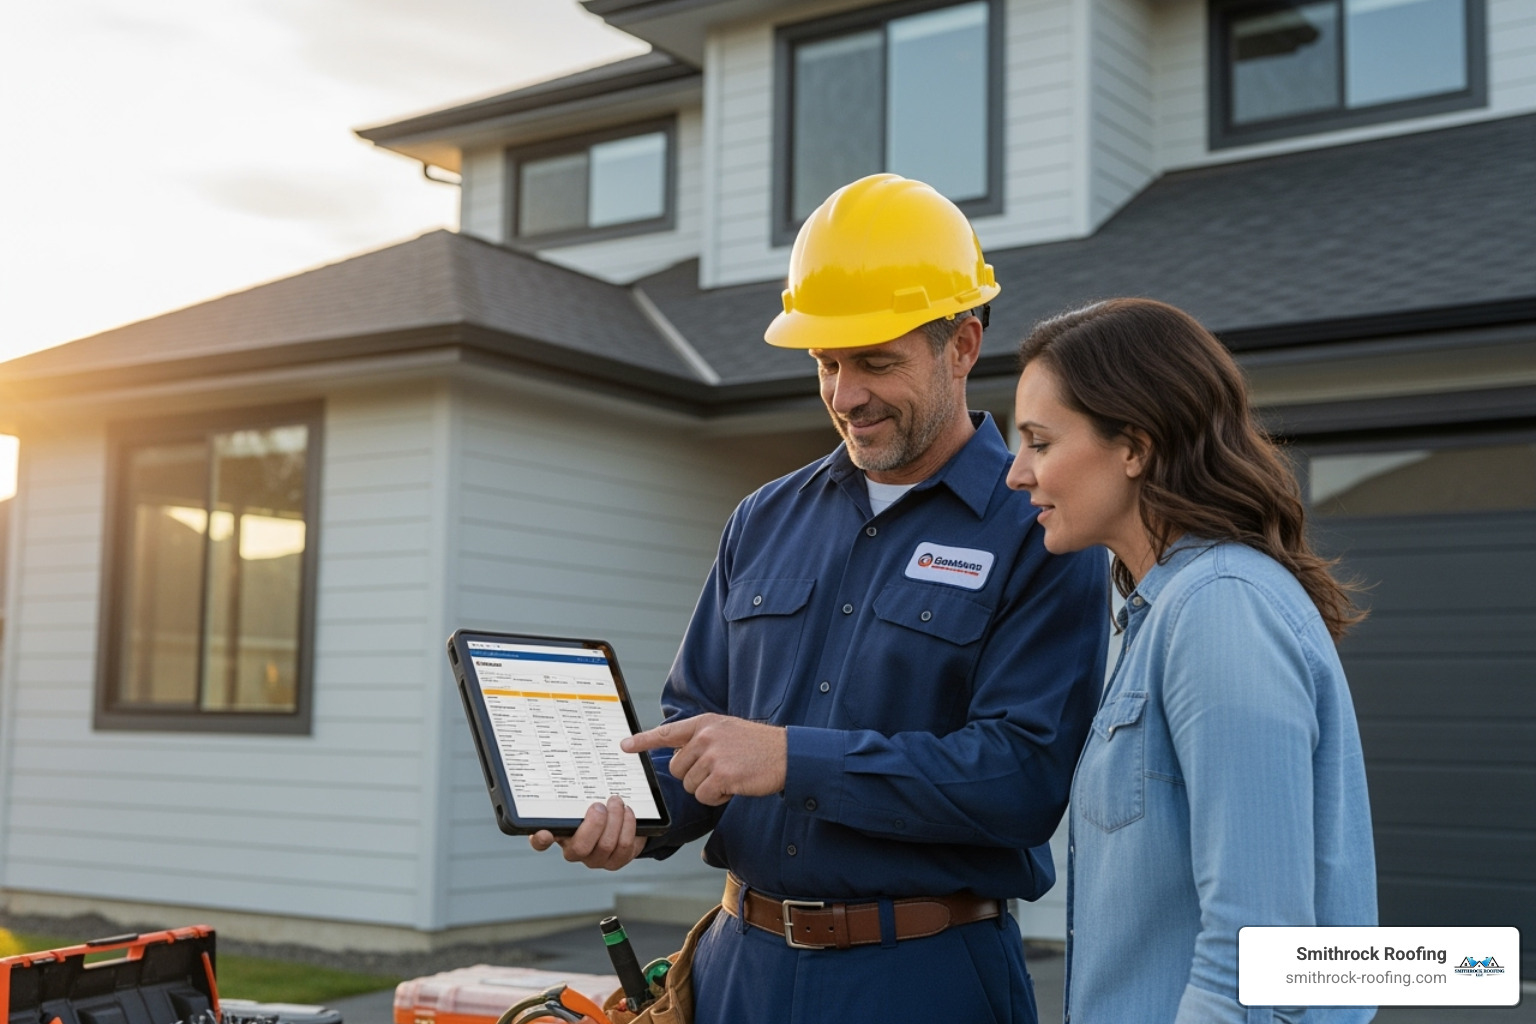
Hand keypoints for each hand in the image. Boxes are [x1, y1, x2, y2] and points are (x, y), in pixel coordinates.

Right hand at [528, 795, 645, 869]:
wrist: (620, 821)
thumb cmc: (595, 806)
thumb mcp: (582, 798)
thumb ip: (575, 791)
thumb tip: (573, 763)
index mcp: (559, 832)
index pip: (541, 841)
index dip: (541, 840)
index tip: (545, 832)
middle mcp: (574, 850)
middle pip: (580, 847)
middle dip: (594, 824)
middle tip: (600, 805)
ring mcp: (595, 858)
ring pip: (606, 845)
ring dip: (615, 819)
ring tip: (617, 802)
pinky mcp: (616, 861)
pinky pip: (624, 846)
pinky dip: (627, 825)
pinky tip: (627, 812)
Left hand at [624, 713, 786, 806]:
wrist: (788, 754)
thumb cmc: (757, 746)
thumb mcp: (727, 731)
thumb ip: (701, 739)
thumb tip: (676, 757)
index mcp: (704, 723)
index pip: (667, 732)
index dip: (643, 740)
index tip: (624, 745)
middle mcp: (705, 736)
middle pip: (676, 768)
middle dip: (693, 776)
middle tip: (718, 771)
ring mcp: (713, 755)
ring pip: (689, 785)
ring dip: (707, 788)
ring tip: (730, 776)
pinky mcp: (722, 775)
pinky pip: (703, 796)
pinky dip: (717, 798)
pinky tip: (734, 787)